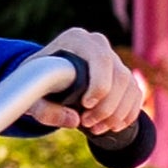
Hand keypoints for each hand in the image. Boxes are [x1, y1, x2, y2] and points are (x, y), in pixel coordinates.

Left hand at [24, 28, 142, 134]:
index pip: (100, 58)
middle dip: (107, 105)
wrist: (47, 80)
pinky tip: (112, 126)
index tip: (86, 106)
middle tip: (88, 123)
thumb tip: (74, 120)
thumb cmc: (39, 84)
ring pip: (129, 86)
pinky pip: (135, 94)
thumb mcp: (32, 96)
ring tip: (95, 128)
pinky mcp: (122, 75)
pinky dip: (127, 114)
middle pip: (118, 75)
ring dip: (117, 113)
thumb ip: (45, 110)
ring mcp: (113, 58)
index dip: (99, 86)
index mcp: (76, 39)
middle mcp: (98, 44)